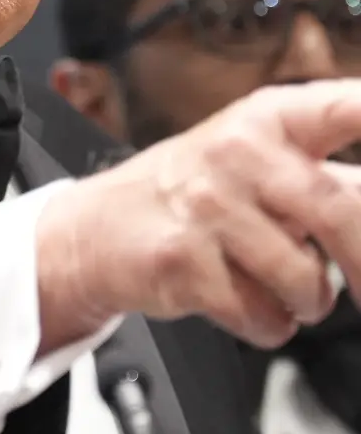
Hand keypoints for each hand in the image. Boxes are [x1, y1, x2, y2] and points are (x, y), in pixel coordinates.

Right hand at [35, 80, 360, 353]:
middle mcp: (240, 152)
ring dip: (308, 300)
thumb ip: (333, 181)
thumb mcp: (261, 164)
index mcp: (272, 119)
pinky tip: (245, 300)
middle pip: (340, 209)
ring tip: (281, 285)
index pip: (350, 109)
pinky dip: (266, 324)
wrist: (98, 229)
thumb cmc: (196, 196)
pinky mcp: (183, 259)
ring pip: (304, 278)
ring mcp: (207, 204)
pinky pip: (261, 314)